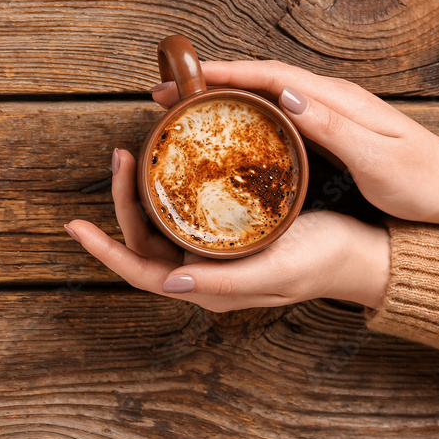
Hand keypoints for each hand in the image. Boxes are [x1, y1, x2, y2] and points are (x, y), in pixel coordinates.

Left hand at [65, 149, 390, 310]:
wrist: (364, 250)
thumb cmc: (323, 261)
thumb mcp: (273, 270)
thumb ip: (219, 282)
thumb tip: (165, 282)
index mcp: (206, 287)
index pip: (140, 271)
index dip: (104, 250)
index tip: (74, 225)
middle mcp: (203, 270)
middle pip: (145, 238)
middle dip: (124, 200)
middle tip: (121, 155)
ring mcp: (214, 250)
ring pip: (162, 221)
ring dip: (142, 189)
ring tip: (136, 151)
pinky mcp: (230, 229)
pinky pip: (186, 208)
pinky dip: (170, 185)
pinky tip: (169, 160)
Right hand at [150, 60, 438, 223]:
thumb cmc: (421, 179)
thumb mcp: (377, 158)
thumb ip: (331, 126)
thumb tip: (285, 94)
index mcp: (335, 99)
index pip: (269, 75)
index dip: (224, 73)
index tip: (184, 78)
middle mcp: (328, 98)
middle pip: (258, 79)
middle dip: (210, 82)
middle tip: (166, 95)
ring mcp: (328, 113)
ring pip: (264, 95)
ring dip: (222, 97)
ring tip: (183, 110)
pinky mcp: (329, 130)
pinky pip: (275, 114)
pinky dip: (244, 114)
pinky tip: (227, 130)